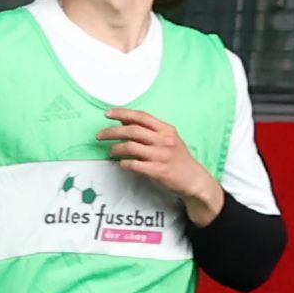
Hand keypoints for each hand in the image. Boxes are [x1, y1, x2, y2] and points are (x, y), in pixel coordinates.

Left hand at [97, 109, 221, 219]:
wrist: (193, 179)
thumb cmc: (177, 158)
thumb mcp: (167, 139)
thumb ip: (148, 130)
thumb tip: (125, 120)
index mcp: (166, 130)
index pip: (141, 116)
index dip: (123, 113)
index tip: (108, 113)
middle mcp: (164, 140)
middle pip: (132, 130)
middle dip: (112, 132)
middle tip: (100, 135)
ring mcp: (161, 155)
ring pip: (131, 146)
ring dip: (116, 149)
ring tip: (111, 151)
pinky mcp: (158, 170)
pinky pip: (134, 164)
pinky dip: (124, 163)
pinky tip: (121, 164)